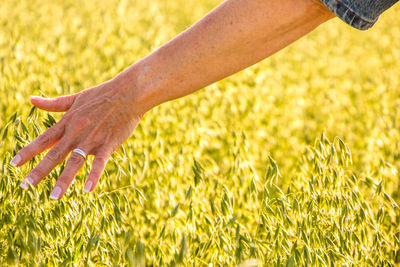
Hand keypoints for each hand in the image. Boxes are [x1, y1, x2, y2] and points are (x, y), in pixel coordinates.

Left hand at [10, 79, 142, 199]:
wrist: (128, 93)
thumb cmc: (103, 95)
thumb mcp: (76, 98)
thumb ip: (54, 103)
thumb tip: (31, 99)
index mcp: (68, 121)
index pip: (44, 139)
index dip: (28, 152)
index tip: (14, 164)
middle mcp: (77, 132)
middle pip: (54, 154)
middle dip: (39, 171)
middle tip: (25, 186)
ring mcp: (92, 139)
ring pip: (75, 162)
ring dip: (63, 180)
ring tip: (53, 196)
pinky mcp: (108, 144)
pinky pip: (99, 163)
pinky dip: (94, 175)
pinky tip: (88, 189)